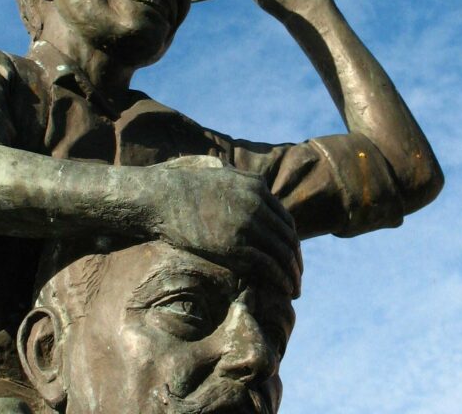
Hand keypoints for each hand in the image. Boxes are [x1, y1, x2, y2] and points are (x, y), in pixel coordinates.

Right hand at [143, 156, 302, 296]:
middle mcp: (258, 204)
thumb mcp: (216, 172)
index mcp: (256, 187)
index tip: (292, 256)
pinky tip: (283, 289)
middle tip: (298, 276)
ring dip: (292, 274)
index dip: (291, 240)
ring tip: (295, 290)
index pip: (285, 219)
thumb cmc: (181, 186)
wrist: (162, 196)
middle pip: (288, 237)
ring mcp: (248, 224)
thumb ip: (234, 178)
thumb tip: (235, 177)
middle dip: (296, 260)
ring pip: (282, 253)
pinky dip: (280, 279)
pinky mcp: (236, 245)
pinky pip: (268, 264)